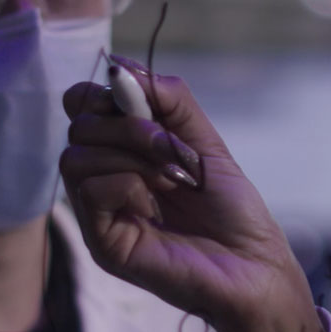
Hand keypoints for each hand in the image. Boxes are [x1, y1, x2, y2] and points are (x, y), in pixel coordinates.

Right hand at [59, 56, 328, 331]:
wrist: (255, 265)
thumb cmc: (233, 211)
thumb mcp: (204, 142)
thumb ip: (168, 100)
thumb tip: (119, 65)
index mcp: (124, 154)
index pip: (82, 106)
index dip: (104, 93)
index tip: (142, 99)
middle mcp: (105, 181)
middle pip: (78, 125)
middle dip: (130, 124)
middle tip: (173, 151)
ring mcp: (100, 214)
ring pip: (75, 156)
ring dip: (131, 153)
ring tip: (173, 177)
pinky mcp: (103, 242)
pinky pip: (90, 190)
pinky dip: (127, 184)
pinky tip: (157, 204)